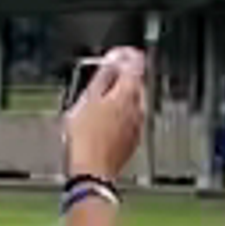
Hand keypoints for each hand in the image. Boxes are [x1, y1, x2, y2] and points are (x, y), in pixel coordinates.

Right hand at [64, 44, 149, 188]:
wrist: (92, 171)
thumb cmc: (86, 138)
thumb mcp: (86, 99)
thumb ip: (102, 77)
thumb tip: (111, 63)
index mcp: (127, 94)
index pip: (135, 65)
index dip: (126, 56)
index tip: (118, 54)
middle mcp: (138, 108)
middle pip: (137, 83)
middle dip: (125, 76)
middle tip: (110, 73)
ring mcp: (137, 125)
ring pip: (135, 102)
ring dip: (123, 96)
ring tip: (104, 98)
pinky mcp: (133, 140)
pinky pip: (131, 119)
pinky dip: (122, 114)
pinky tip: (107, 119)